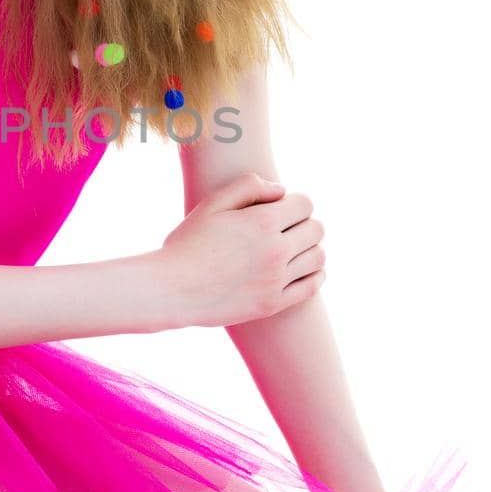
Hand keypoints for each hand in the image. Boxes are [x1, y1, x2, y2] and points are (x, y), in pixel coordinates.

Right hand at [158, 171, 325, 328]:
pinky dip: (314, 275)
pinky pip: (311, 286)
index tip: (281, 208)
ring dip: (310, 248)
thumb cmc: (187, 243)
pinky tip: (300, 269)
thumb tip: (281, 190)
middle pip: (316, 229)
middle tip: (286, 228)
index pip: (305, 204)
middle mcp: (275, 250)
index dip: (295, 203)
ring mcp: (276, 279)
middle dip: (304, 223)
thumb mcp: (211, 205)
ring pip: (318, 257)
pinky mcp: (273, 303)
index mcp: (261, 222)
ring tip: (292, 248)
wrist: (171, 289)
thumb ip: (247, 187)